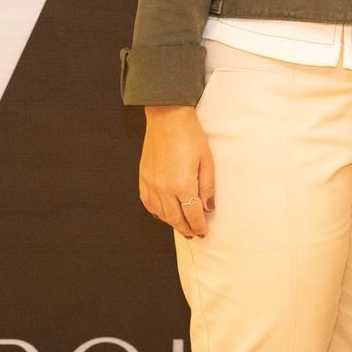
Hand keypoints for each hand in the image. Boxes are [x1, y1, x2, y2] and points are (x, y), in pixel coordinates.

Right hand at [139, 105, 214, 237]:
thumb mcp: (206, 160)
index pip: (192, 214)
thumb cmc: (191, 136)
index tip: (204, 232)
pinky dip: (156, 212)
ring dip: (172, 223)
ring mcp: (151, 183)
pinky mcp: (143, 177)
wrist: (168, 117)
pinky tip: (163, 214)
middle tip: (194, 234)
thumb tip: (207, 207)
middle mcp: (164, 188)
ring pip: (161, 213)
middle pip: (175, 218)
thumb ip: (207, 187)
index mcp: (182, 184)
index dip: (199, 225)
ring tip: (181, 226)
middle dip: (186, 229)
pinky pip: (148, 202)